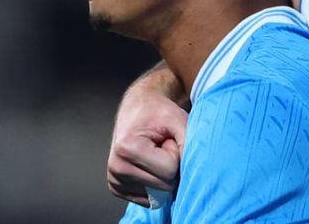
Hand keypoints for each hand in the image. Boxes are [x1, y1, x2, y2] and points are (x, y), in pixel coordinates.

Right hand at [107, 67, 189, 206]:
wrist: (139, 109)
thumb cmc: (160, 114)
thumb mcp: (179, 121)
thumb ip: (189, 146)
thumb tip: (194, 176)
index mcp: (126, 149)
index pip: (169, 171)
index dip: (175, 153)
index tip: (166, 139)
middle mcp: (116, 167)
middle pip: (164, 186)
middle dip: (170, 166)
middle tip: (161, 146)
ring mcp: (114, 180)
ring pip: (157, 195)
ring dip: (162, 175)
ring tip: (154, 154)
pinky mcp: (116, 188)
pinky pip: (148, 199)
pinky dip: (154, 183)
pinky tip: (147, 164)